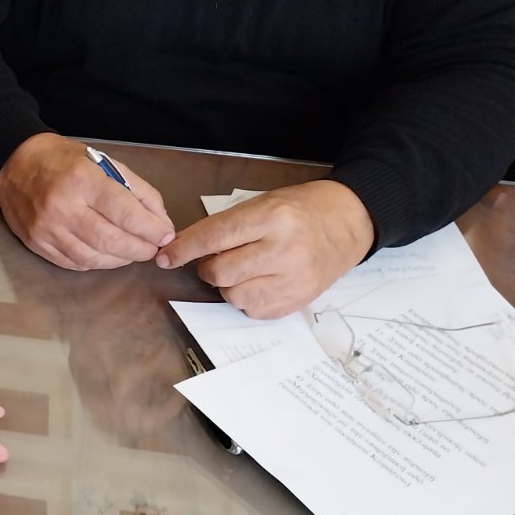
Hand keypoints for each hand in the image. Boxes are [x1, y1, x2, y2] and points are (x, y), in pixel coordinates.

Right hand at [0, 133, 175, 269]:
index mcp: (83, 180)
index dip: (151, 229)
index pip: (126, 213)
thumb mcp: (105, 163)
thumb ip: (137, 191)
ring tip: (132, 252)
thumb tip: (161, 222)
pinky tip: (106, 255)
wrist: (14, 164)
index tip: (165, 235)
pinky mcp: (37, 244)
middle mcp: (63, 207)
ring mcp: (47, 229)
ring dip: (120, 260)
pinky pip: (74, 263)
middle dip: (140, 249)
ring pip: (93, 258)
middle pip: (111, 241)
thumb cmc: (63, 161)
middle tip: (152, 248)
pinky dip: (96, 263)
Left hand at [157, 180, 374, 318]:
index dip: (184, 249)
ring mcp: (293, 279)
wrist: (348, 222)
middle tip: (219, 259)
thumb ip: (225, 226)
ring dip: (228, 285)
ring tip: (245, 269)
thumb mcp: (262, 204)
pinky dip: (247, 299)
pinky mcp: (297, 301)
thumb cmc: (299, 210)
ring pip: (233, 295)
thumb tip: (182, 248)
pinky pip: (253, 310)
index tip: (165, 257)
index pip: (214, 237)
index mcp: (271, 217)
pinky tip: (261, 282)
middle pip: (220, 271)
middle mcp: (283, 249)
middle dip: (209, 268)